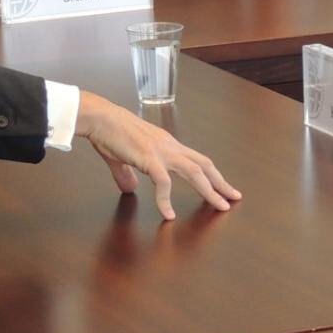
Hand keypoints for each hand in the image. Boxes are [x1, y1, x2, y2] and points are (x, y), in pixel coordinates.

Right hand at [77, 93, 240, 220]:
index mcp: (166, 145)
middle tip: (234, 198)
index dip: (212, 174)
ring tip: (220, 206)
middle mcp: (170, 146)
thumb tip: (130, 189)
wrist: (98, 118)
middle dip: (220, 183)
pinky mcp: (148, 157)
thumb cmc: (108, 133)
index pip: (197, 160)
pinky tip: (169, 214)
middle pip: (204, 165)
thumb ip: (127, 174)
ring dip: (209, 190)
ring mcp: (161, 151)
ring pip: (194, 171)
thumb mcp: (121, 158)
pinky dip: (167, 199)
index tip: (223, 187)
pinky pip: (163, 182)